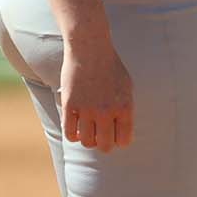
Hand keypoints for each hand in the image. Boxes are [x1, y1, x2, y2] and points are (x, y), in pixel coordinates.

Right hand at [60, 37, 132, 151]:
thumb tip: (122, 132)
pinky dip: (73, 135)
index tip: (116, 135)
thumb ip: (125, 109)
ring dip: (88, 140)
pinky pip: (70, 134)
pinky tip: (76, 128)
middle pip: (105, 146)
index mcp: (125, 107)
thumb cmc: (111, 68)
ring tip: (89, 131)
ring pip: (86, 142)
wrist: (90, 50)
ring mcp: (87, 109)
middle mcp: (107, 111)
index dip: (119, 141)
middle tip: (101, 137)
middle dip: (104, 144)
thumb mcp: (127, 87)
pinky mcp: (70, 106)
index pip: (124, 140)